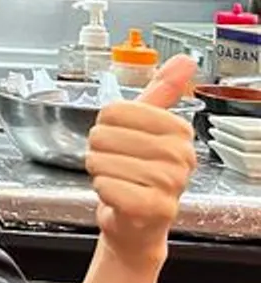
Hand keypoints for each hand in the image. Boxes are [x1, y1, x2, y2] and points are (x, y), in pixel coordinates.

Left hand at [85, 54, 198, 268]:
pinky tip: (117, 195)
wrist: (137, 222)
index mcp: (178, 129)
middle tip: (115, 163)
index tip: (120, 139)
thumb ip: (163, 91)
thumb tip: (185, 60)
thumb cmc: (138, 170)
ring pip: (102, 161)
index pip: (114, 110)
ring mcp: (172, 182)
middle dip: (98, 151)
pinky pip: (107, 187)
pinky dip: (102, 190)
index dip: (104, 126)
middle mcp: (181, 154)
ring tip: (116, 178)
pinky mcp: (156, 208)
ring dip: (99, 171)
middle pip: (103, 135)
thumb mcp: (148, 126)